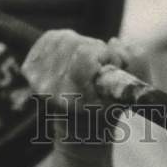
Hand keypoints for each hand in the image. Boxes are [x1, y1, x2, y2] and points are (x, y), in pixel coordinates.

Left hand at [22, 30, 147, 115]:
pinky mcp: (29, 69)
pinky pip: (51, 38)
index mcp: (73, 99)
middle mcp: (49, 90)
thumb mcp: (130, 95)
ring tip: (85, 66)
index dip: (104, 54)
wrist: (79, 129)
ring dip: (81, 45)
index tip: (109, 66)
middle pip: (75, 42)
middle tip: (97, 68)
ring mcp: (36, 80)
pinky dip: (65, 43)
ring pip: (64, 38)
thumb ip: (137, 64)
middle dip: (94, 49)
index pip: (84, 54)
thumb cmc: (108, 112)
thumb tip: (114, 42)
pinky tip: (70, 60)